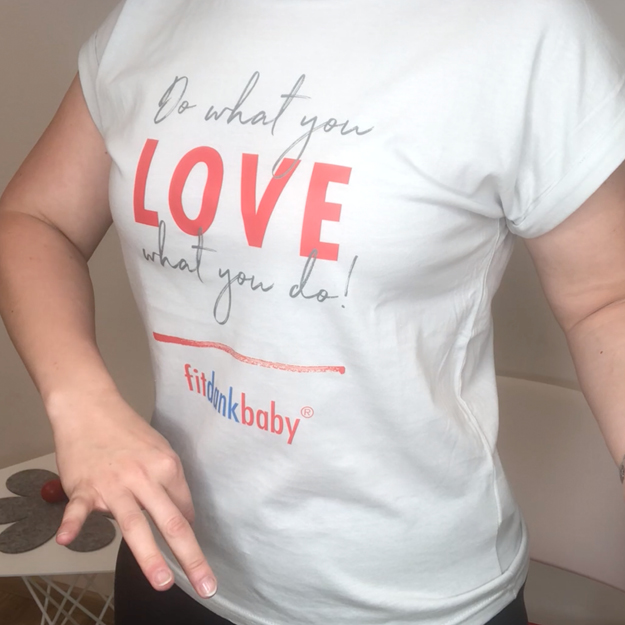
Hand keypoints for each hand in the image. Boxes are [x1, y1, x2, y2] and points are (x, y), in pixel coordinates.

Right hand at [50, 389, 215, 597]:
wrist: (91, 407)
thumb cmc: (128, 431)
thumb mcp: (160, 450)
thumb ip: (171, 483)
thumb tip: (184, 516)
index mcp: (167, 467)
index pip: (184, 510)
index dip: (189, 533)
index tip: (191, 553)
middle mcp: (145, 477)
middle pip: (171, 522)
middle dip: (190, 556)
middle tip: (205, 583)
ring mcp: (114, 484)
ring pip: (134, 523)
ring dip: (149, 554)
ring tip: (162, 581)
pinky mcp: (85, 486)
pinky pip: (79, 508)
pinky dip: (73, 523)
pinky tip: (68, 539)